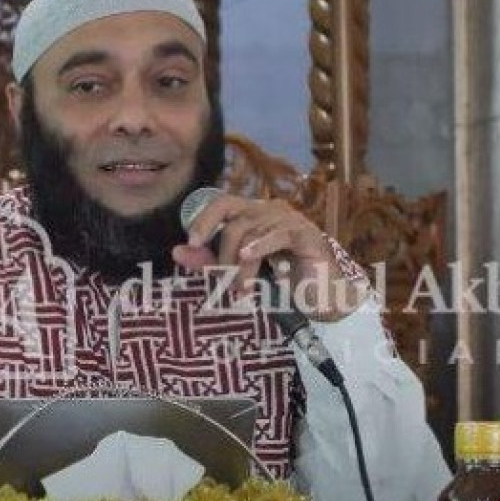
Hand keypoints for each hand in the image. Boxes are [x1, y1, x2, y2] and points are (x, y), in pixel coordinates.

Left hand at [170, 194, 364, 321]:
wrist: (322, 297)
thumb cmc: (282, 282)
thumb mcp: (239, 272)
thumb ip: (210, 261)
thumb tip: (177, 251)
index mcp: (254, 214)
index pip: (222, 204)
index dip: (204, 219)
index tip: (191, 242)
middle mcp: (270, 210)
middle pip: (234, 221)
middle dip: (223, 255)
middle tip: (226, 283)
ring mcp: (289, 220)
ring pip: (251, 232)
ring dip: (241, 265)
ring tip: (244, 289)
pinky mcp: (305, 234)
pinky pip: (277, 235)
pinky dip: (259, 247)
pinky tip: (249, 258)